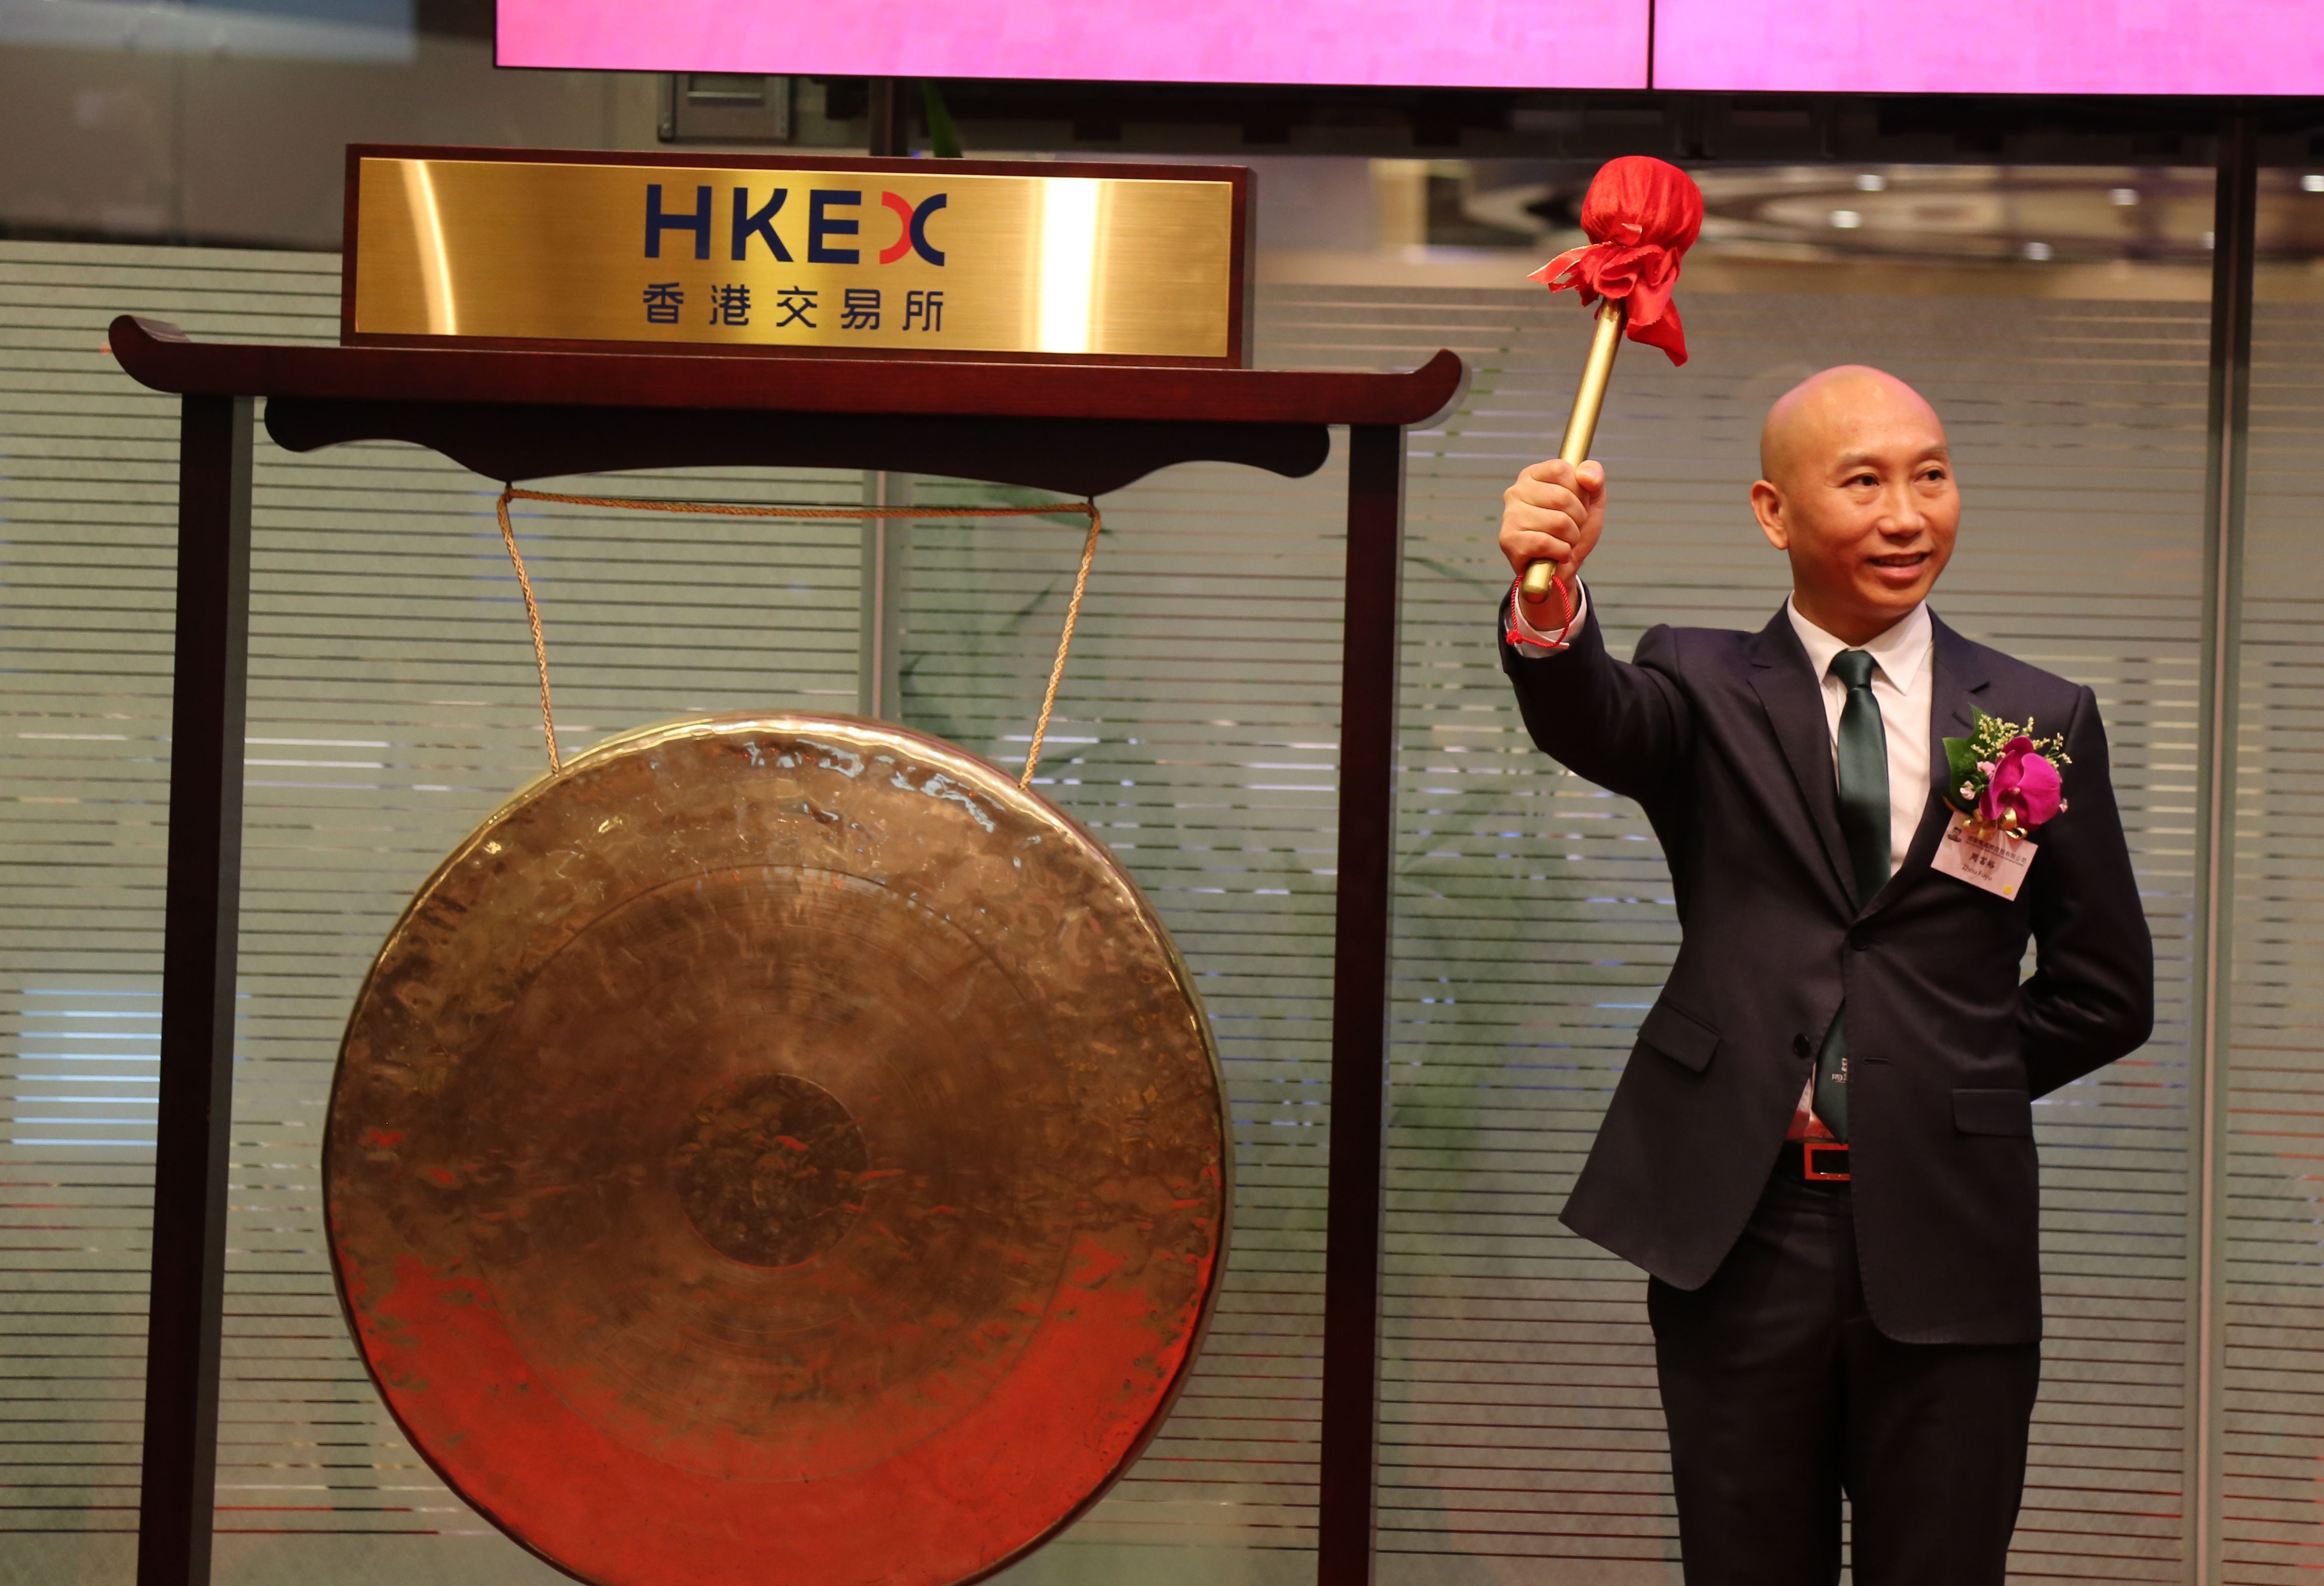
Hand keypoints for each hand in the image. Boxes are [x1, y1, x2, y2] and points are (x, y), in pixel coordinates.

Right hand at [1499, 459, 1605, 596]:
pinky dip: (1560, 552)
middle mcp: (1516, 491)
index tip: (1576, 504)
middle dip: (1578, 519)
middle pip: (1562, 497)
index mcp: (1533, 475)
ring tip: (1563, 542)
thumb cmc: (1573, 529)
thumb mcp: (1591, 500)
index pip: (1561, 469)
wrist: (1562, 568)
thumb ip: (1595, 477)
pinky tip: (1556, 554)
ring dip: (1571, 538)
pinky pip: (1545, 543)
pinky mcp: (1508, 540)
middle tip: (1572, 529)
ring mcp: (1509, 516)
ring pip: (1558, 522)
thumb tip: (1584, 474)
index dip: (1579, 491)